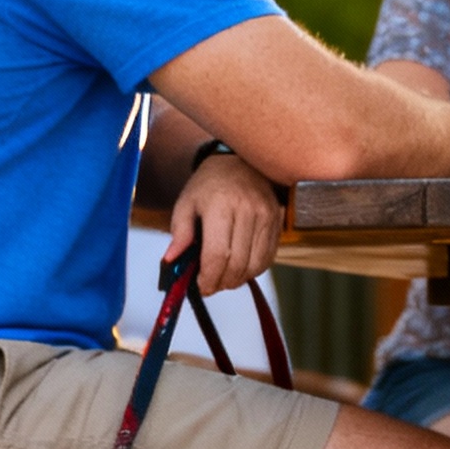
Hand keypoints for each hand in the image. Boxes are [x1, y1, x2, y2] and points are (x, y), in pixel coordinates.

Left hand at [161, 154, 283, 294]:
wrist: (237, 161)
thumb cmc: (208, 185)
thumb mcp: (186, 204)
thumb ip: (179, 234)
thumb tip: (172, 261)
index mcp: (220, 205)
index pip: (218, 254)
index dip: (209, 278)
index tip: (202, 286)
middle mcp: (247, 210)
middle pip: (238, 264)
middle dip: (223, 282)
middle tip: (211, 286)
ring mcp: (266, 216)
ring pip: (255, 264)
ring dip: (239, 279)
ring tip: (225, 278)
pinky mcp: (277, 221)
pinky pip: (268, 257)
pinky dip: (254, 270)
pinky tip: (240, 268)